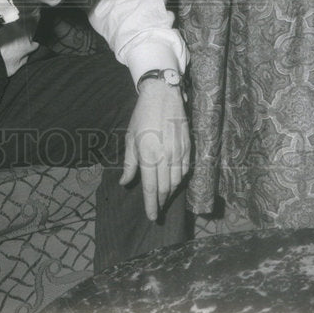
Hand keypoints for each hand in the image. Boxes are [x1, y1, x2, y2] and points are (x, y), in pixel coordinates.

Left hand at [120, 80, 189, 220]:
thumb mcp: (130, 137)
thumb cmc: (142, 115)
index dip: (151, 205)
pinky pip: (185, 170)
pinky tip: (174, 183)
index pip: (151, 188)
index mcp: (148, 154)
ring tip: (164, 198)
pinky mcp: (188, 146)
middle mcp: (165, 156)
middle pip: (165, 188)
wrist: (163, 94)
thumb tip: (125, 183)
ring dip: (170, 193)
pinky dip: (180, 180)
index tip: (151, 217)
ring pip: (177, 182)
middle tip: (156, 211)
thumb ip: (129, 163)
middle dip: (161, 203)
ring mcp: (179, 151)